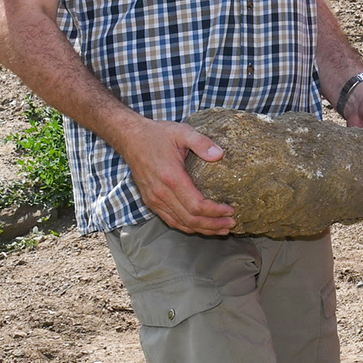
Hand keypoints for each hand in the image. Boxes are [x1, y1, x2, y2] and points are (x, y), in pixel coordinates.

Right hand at [115, 116, 234, 235]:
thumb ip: (201, 142)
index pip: (196, 205)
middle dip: (213, 225)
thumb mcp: (182, 131)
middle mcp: (161, 193)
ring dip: (202, 229)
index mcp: (171, 177)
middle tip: (231, 224)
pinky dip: (187, 226)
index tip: (230, 211)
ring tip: (221, 230)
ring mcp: (154, 199)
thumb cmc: (157, 134)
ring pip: (180, 223)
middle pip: (190, 219)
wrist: (130, 138)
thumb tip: (219, 154)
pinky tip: (200, 227)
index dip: (215, 212)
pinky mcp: (151, 201)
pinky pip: (170, 220)